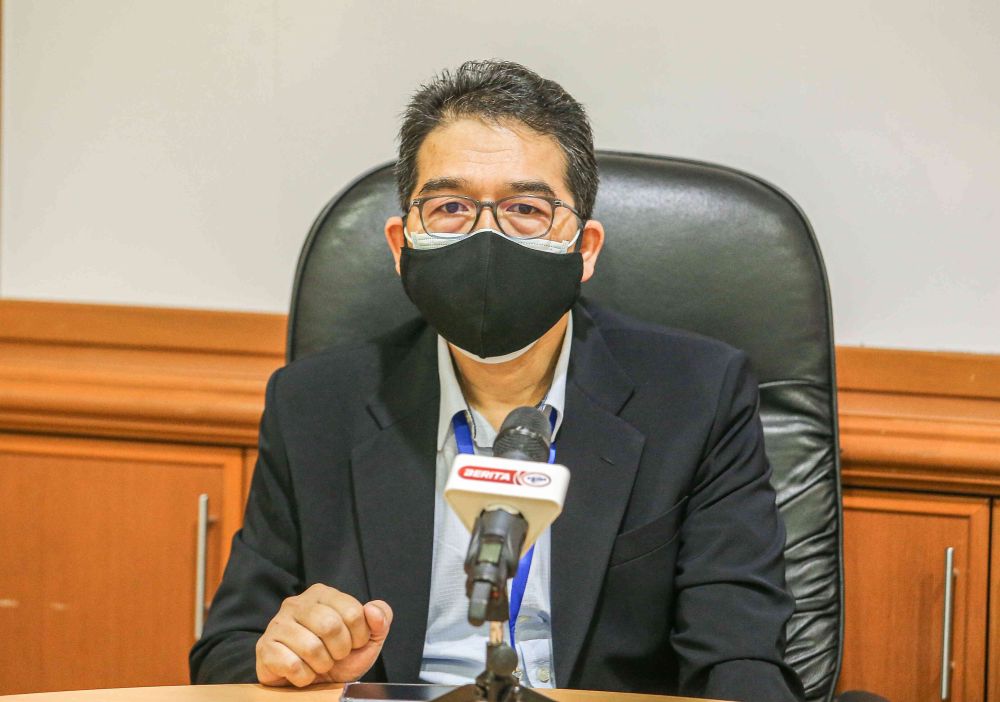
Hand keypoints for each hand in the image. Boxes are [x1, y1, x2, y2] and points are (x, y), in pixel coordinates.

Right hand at [255, 584, 392, 686]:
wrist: (310, 683)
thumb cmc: (337, 655)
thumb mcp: (367, 639)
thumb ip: (380, 619)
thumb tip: (373, 611)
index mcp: (323, 594)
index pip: (353, 612)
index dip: (359, 636)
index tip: (353, 643)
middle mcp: (297, 603)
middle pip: (330, 626)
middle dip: (340, 650)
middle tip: (335, 656)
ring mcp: (277, 624)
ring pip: (311, 647)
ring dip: (322, 665)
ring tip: (319, 664)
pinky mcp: (265, 647)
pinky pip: (293, 665)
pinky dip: (305, 677)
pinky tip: (303, 672)